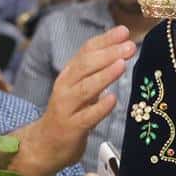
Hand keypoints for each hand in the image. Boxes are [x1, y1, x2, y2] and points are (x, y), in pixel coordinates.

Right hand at [12, 26, 133, 175]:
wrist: (45, 144)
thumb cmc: (70, 113)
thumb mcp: (82, 88)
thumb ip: (97, 71)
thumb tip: (122, 50)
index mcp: (69, 74)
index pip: (86, 51)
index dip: (105, 40)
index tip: (124, 30)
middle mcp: (65, 87)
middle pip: (85, 66)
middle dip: (108, 54)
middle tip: (130, 46)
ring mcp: (66, 107)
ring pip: (85, 89)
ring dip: (104, 75)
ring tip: (122, 64)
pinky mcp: (71, 128)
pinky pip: (87, 117)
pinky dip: (100, 107)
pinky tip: (113, 99)